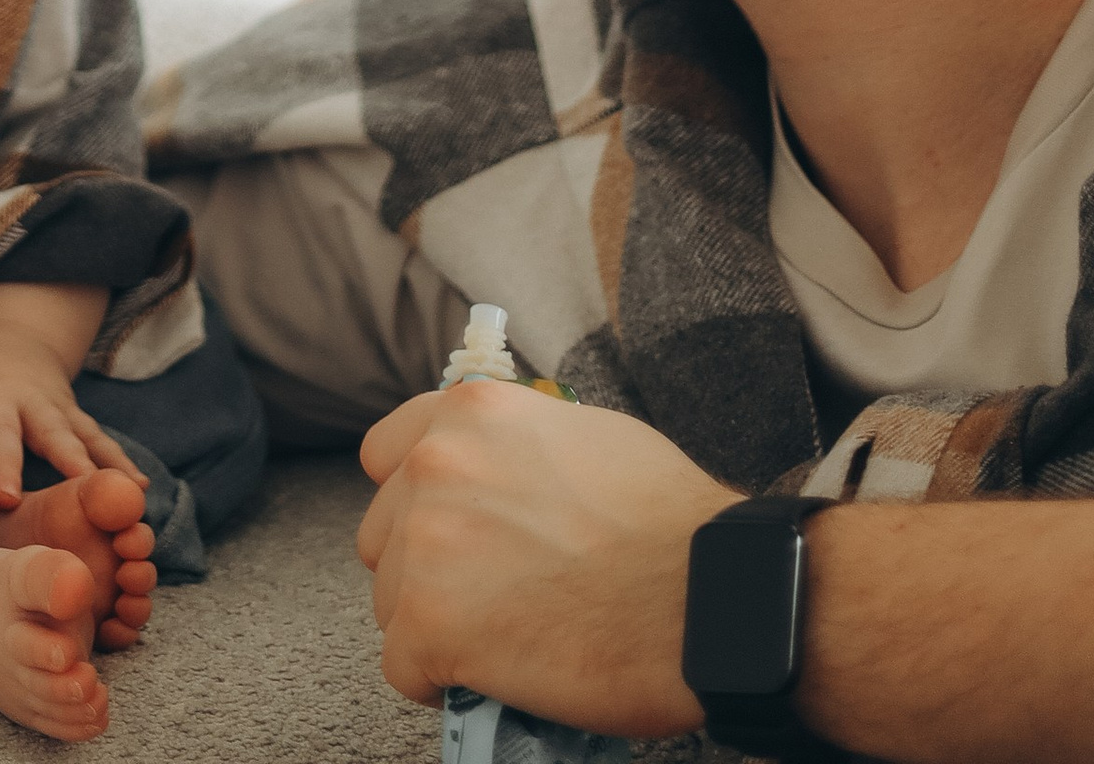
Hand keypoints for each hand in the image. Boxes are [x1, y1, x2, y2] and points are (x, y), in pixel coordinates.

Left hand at [0, 283, 145, 509]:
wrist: (6, 334)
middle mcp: (2, 392)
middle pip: (4, 427)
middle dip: (5, 461)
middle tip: (4, 498)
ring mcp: (42, 401)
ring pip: (58, 433)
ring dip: (72, 463)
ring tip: (90, 491)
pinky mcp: (70, 412)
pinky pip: (97, 439)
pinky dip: (118, 463)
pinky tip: (138, 489)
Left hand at [356, 379, 726, 736]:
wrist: (707, 590)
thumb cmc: (666, 520)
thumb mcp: (582, 435)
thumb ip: (515, 447)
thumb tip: (496, 479)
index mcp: (470, 412)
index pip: (386, 455)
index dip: (415, 500)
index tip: (449, 533)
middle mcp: (434, 464)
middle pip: (386, 535)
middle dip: (426, 569)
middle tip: (487, 598)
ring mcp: (427, 543)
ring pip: (392, 603)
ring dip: (435, 626)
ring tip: (502, 641)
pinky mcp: (431, 624)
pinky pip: (403, 666)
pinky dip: (439, 682)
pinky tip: (492, 678)